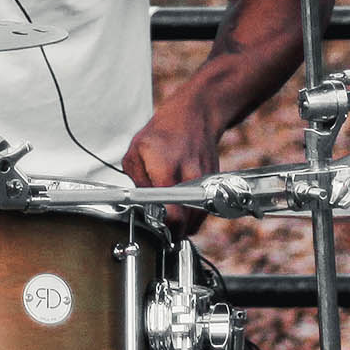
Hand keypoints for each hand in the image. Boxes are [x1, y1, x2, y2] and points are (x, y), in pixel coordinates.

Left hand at [122, 102, 222, 237]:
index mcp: (166, 170)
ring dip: (186, 226)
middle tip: (163, 233)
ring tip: (172, 223)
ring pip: (199, 218)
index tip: (157, 230)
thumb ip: (136, 181)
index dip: (165, 228)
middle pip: (188, 221)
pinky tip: (183, 212)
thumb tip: (141, 205)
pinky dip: (195, 214)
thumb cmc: (164, 132)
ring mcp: (205, 181)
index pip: (173, 213)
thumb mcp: (136, 151)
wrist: (194, 116)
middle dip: (175, 232)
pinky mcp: (214, 182)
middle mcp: (189, 177)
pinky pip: (205, 208)